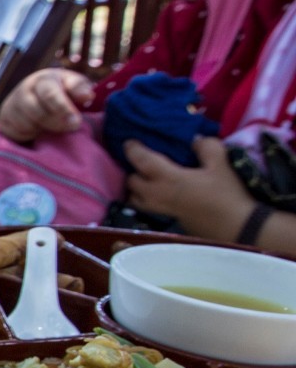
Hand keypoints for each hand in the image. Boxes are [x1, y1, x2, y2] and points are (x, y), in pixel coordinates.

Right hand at [0, 68, 93, 143]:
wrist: (33, 96)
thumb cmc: (60, 91)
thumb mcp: (72, 85)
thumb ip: (80, 88)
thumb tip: (87, 96)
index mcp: (43, 79)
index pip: (50, 94)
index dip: (63, 109)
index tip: (76, 123)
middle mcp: (24, 90)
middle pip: (38, 113)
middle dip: (56, 123)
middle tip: (70, 128)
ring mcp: (11, 105)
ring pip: (27, 125)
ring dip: (42, 129)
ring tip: (52, 125)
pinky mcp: (4, 120)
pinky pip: (17, 133)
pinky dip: (29, 135)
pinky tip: (37, 129)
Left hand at [124, 136, 253, 240]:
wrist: (237, 227)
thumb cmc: (227, 194)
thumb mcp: (221, 164)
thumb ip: (206, 147)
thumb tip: (194, 140)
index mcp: (168, 179)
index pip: (141, 161)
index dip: (133, 149)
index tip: (129, 142)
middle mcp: (158, 195)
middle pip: (132, 181)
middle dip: (133, 169)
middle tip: (143, 160)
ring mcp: (161, 210)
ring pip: (135, 198)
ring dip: (136, 187)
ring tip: (147, 177)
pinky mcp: (168, 219)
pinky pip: (147, 207)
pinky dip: (145, 198)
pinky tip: (160, 190)